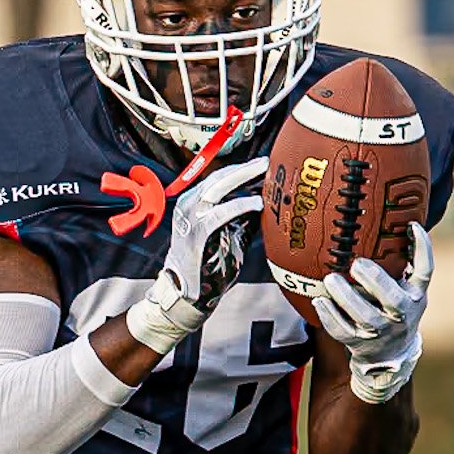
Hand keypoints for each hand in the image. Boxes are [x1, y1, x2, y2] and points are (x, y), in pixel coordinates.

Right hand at [125, 157, 265, 354]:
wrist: (187, 291)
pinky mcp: (196, 232)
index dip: (240, 169)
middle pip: (218, 176)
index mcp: (194, 202)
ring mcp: (190, 216)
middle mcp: (189, 204)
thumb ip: (242, 218)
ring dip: (242, 178)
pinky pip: (220, 212)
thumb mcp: (227, 234)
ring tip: (264, 173)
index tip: (261, 164)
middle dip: (244, 168)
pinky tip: (256, 204)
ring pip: (217, 187)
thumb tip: (266, 202)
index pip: (218, 177)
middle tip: (265, 162)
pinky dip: (240, 205)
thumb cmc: (208, 264)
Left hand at [313, 229, 433, 404]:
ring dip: (347, 298)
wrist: (390, 353)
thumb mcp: (406, 287)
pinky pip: (343, 332)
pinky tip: (319, 301)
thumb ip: (402, 261)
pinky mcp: (360, 344)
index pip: (425, 272)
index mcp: (415, 295)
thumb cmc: (394, 307)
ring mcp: (381, 333)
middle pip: (394, 300)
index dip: (422, 249)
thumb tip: (393, 218)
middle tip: (357, 264)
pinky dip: (330, 317)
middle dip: (376, 281)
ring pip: (366, 318)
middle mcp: (402, 315)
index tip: (412, 226)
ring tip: (330, 279)